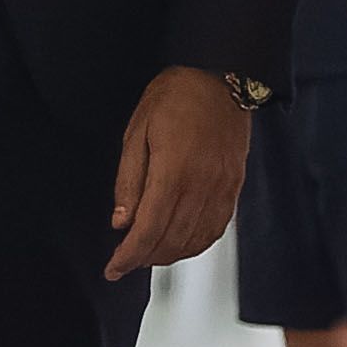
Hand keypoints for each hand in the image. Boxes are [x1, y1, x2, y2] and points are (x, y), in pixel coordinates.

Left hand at [106, 65, 251, 275]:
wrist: (220, 78)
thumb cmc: (175, 98)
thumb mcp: (136, 132)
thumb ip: (129, 181)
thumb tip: (121, 221)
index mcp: (173, 171)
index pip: (148, 230)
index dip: (128, 256)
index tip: (113, 268)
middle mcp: (202, 186)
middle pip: (171, 241)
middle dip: (144, 258)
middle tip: (125, 261)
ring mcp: (222, 188)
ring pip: (195, 240)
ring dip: (168, 255)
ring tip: (148, 254)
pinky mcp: (234, 187)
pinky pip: (216, 228)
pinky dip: (196, 244)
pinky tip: (180, 244)